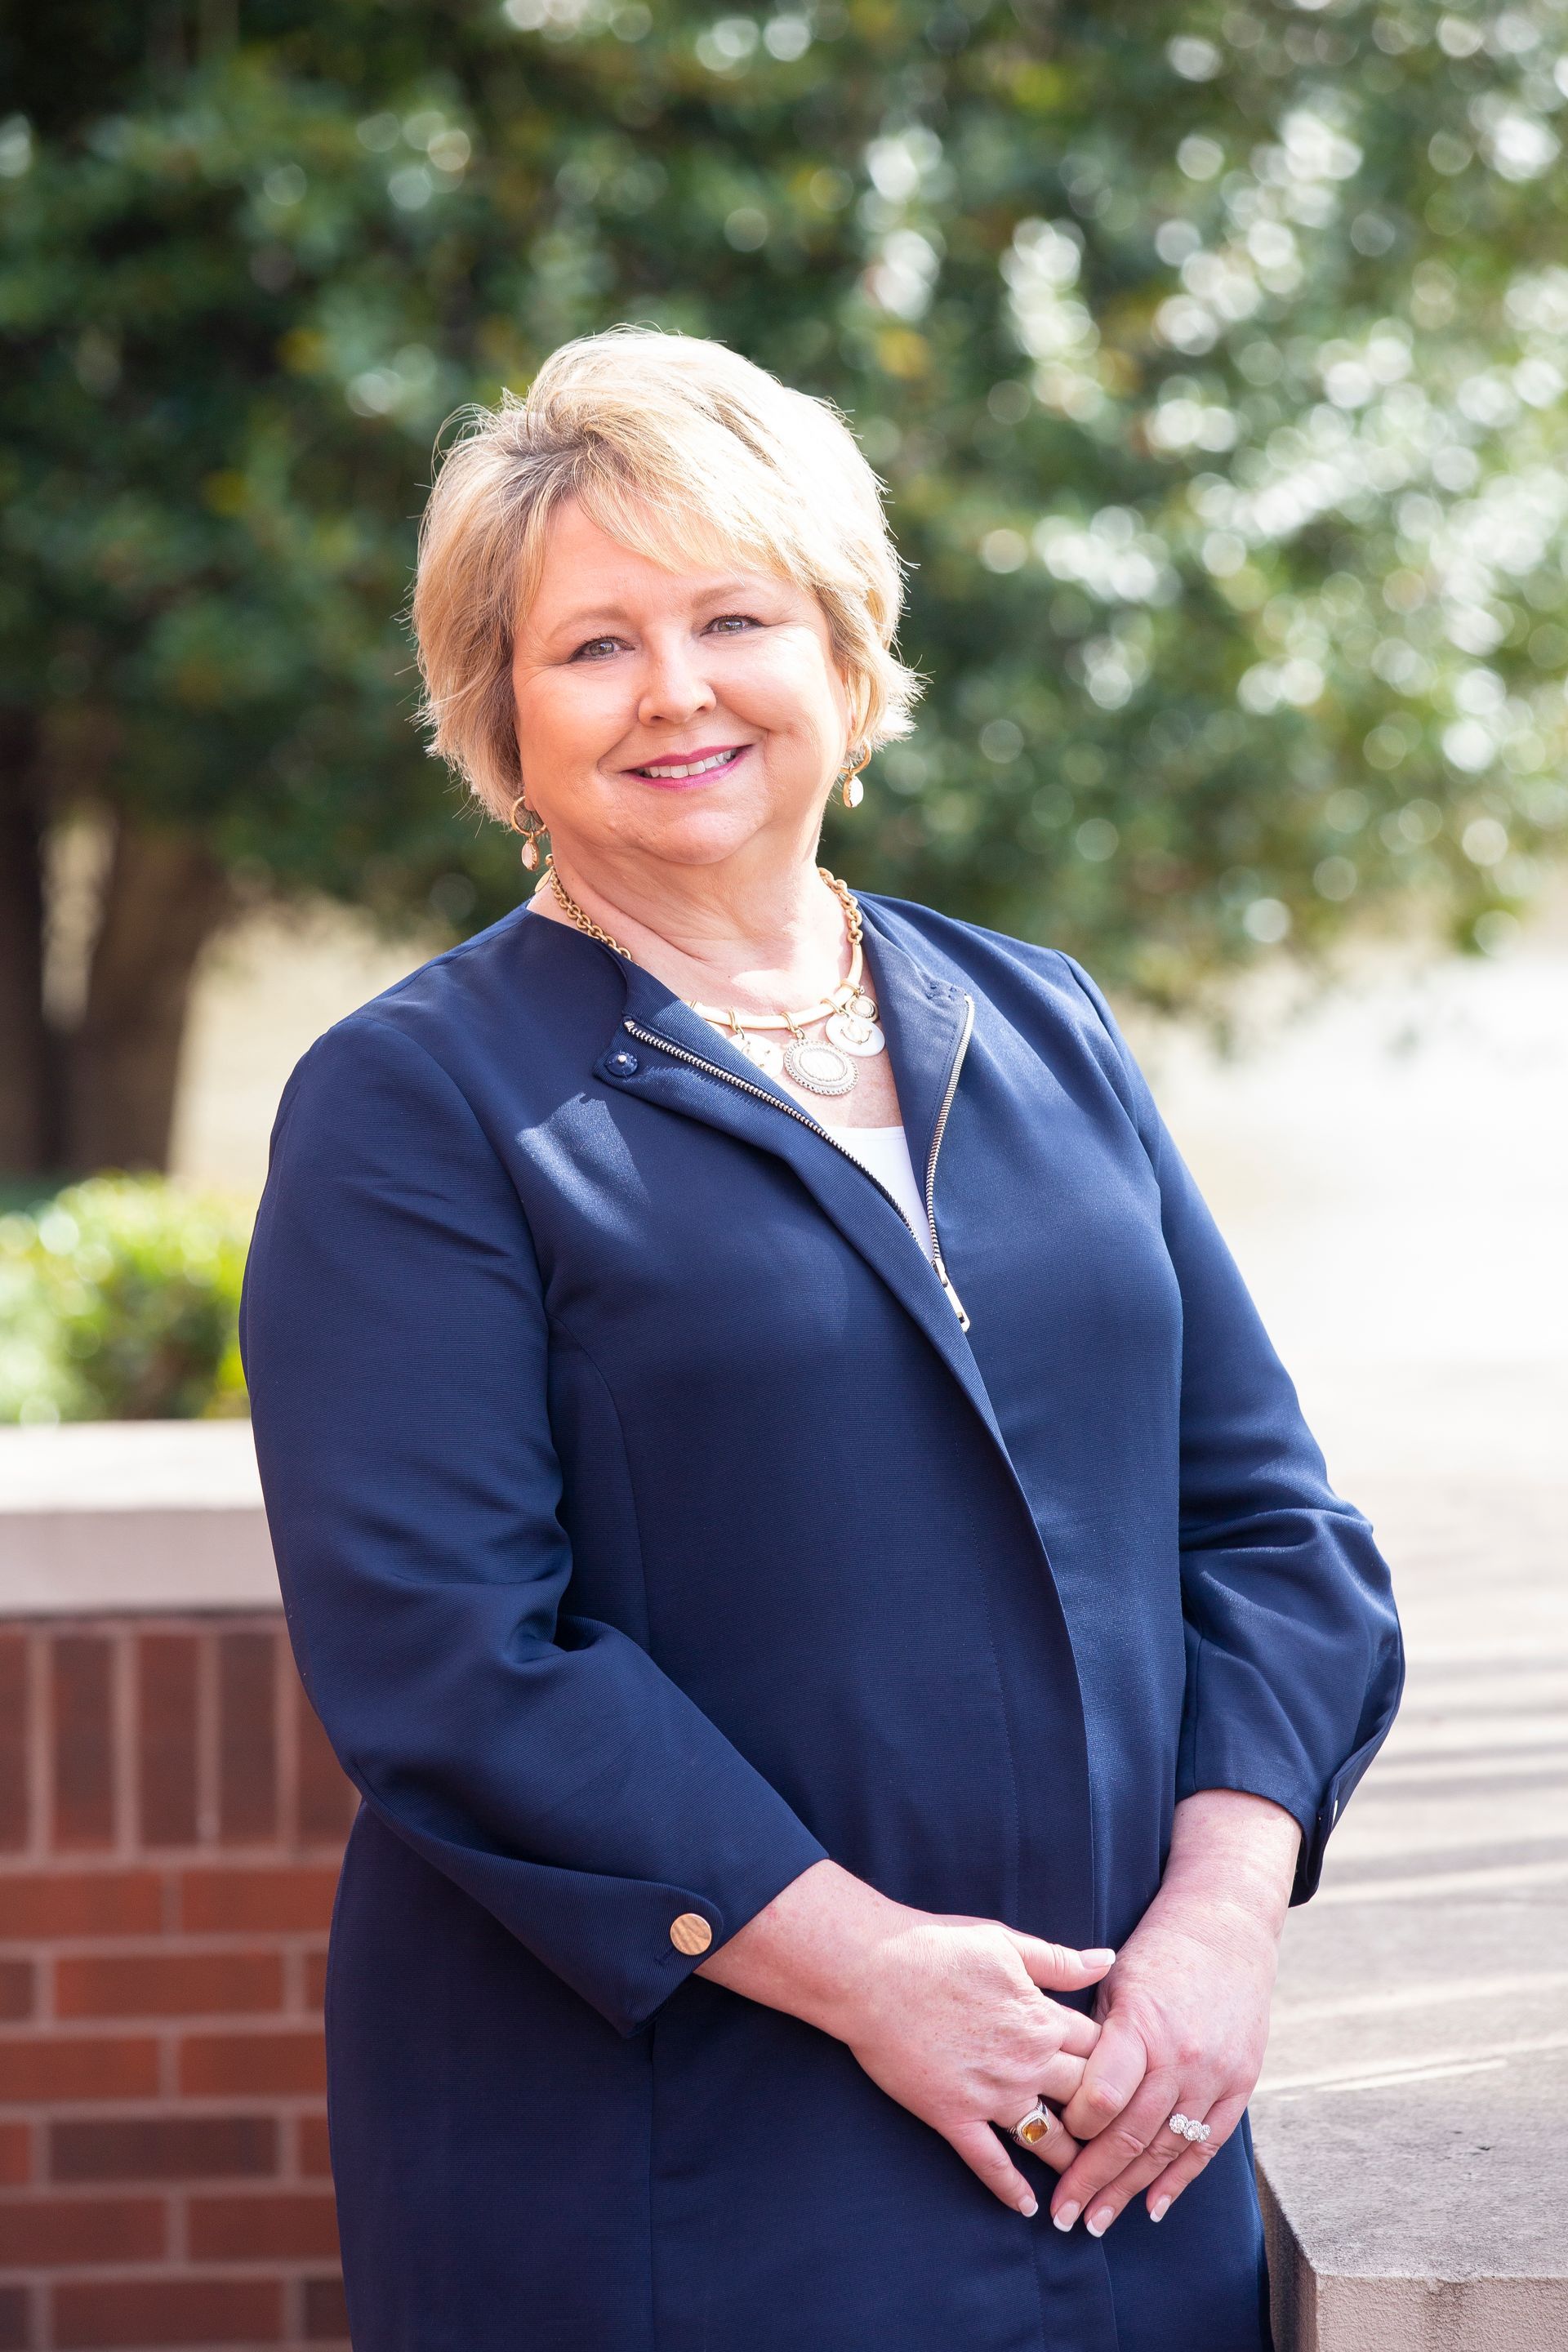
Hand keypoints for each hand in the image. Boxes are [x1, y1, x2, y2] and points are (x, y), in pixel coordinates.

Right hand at [698, 1861, 1113, 2218]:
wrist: (871, 1970)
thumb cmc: (937, 1947)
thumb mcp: (1006, 1942)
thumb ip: (1059, 1961)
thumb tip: (1107, 1960)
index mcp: (1042, 2017)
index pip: (1104, 2052)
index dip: (1121, 2067)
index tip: (1130, 2081)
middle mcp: (1026, 2062)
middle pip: (1087, 2101)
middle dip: (1107, 2121)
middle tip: (1121, 2140)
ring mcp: (990, 2094)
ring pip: (1048, 2138)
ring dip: (1071, 2161)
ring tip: (1085, 2180)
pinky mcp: (953, 2116)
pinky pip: (989, 2162)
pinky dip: (1010, 2189)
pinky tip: (1027, 2207)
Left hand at [1050, 1791, 1300, 2236]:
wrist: (1227, 1925)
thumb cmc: (1156, 1949)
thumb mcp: (1113, 1981)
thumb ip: (1091, 2036)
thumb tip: (1054, 2086)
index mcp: (1142, 2025)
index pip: (1101, 2098)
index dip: (1072, 2129)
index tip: (1046, 2145)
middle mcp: (1181, 2056)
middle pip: (1130, 2134)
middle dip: (1093, 2181)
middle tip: (1064, 2218)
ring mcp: (1216, 2073)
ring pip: (1167, 2148)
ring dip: (1130, 2191)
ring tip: (1097, 2222)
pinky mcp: (1241, 2083)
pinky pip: (1207, 2142)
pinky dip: (1180, 2178)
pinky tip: (1154, 2207)